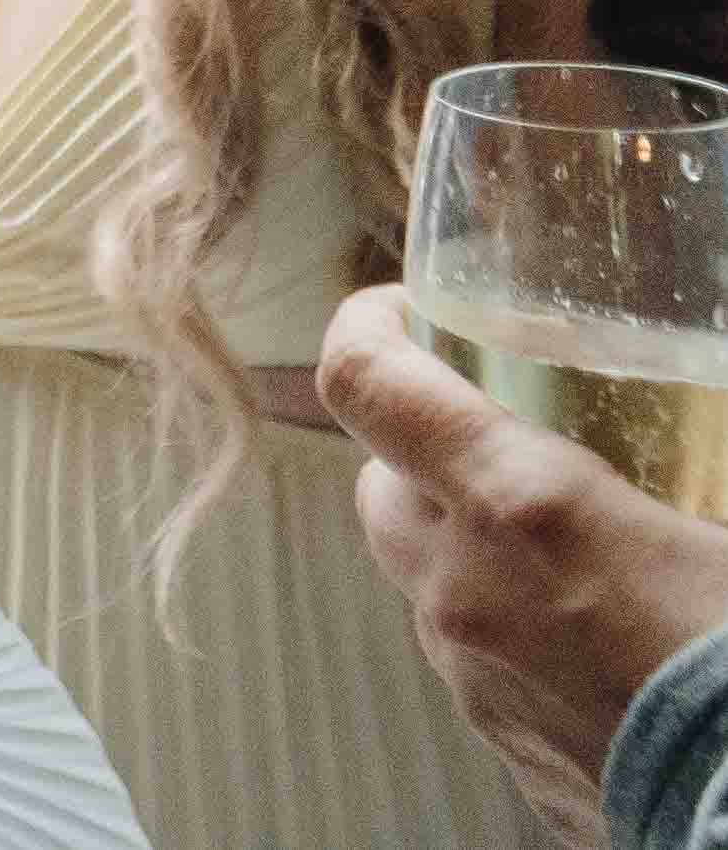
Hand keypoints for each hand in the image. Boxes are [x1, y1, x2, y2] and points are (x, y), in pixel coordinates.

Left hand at [323, 279, 727, 843]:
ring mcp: (471, 676)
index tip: (396, 312)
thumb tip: (684, 431)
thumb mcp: (715, 525)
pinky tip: (598, 643)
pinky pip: (479, 664)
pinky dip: (513, 636)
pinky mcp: (499, 745)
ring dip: (474, 554)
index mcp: (520, 506)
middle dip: (426, 459)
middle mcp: (464, 586)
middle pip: (382, 488)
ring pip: (428, 584)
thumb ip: (678, 452)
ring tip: (576, 557)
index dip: (364, 330)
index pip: (366, 384)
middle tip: (508, 446)